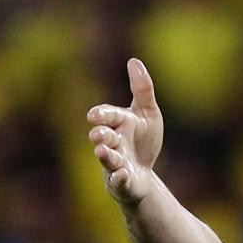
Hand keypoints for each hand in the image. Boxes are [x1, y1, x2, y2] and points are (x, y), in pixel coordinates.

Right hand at [86, 58, 163, 205]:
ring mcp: (115, 163)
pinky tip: (124, 174)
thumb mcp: (148, 114)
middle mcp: (113, 143)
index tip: (94, 116)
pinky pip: (118, 181)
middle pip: (104, 137)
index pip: (107, 116)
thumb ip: (142, 89)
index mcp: (118, 124)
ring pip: (108, 159)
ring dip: (105, 155)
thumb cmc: (143, 142)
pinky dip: (120, 178)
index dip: (101, 116)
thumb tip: (134, 60)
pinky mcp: (121, 182)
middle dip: (100, 134)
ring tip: (102, 151)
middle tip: (97, 134)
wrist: (144, 174)